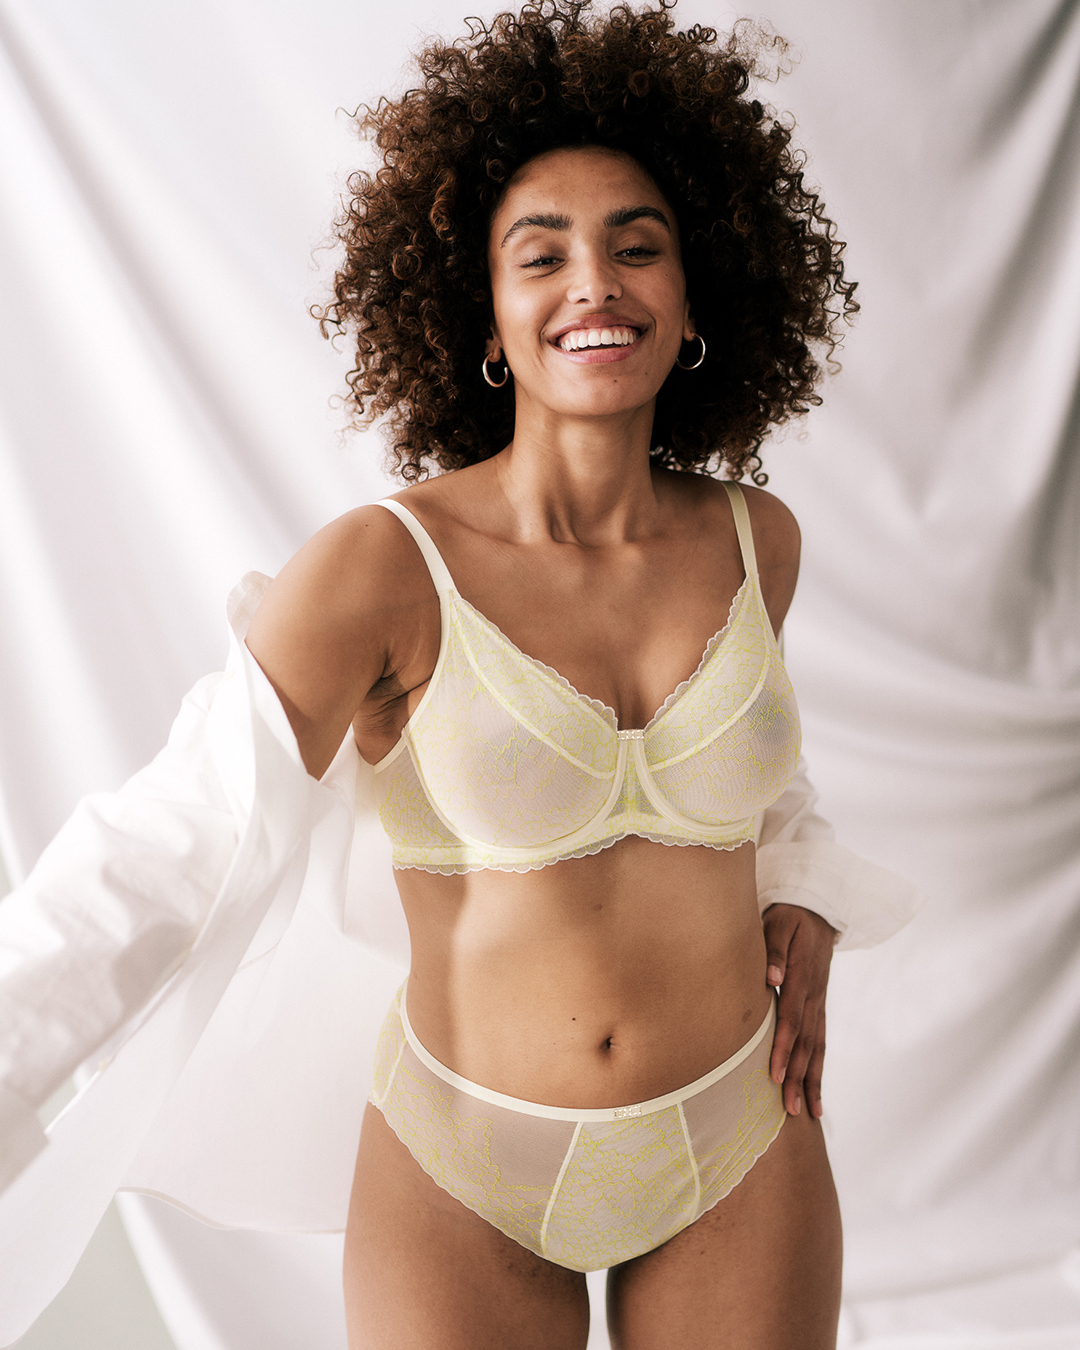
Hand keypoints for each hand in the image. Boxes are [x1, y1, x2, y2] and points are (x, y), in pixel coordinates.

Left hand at [762, 903, 836, 1117]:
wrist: (817, 910)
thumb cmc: (789, 916)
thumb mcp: (778, 922)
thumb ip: (774, 948)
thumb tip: (771, 975)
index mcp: (803, 977)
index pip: (792, 1018)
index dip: (784, 1046)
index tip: (776, 1073)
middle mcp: (815, 996)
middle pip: (807, 1042)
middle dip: (798, 1076)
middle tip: (789, 1108)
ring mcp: (820, 1004)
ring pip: (817, 1048)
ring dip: (811, 1081)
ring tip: (805, 1113)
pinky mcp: (819, 1008)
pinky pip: (820, 1043)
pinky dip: (818, 1070)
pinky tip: (815, 1096)